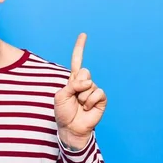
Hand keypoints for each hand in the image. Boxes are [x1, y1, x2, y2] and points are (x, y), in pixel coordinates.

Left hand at [54, 33, 106, 148]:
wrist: (71, 127)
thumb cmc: (63, 112)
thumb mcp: (61, 96)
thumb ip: (72, 85)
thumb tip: (88, 82)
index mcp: (73, 80)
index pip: (77, 61)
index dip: (80, 48)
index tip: (83, 35)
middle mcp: (84, 83)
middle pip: (85, 72)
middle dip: (77, 84)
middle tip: (74, 97)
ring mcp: (93, 90)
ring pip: (90, 84)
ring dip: (82, 97)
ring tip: (79, 105)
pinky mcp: (101, 99)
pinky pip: (98, 92)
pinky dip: (90, 101)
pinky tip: (87, 108)